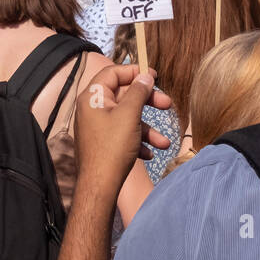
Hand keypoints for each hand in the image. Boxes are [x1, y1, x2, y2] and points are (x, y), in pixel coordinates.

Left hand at [75, 65, 172, 197]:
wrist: (99, 186)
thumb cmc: (111, 148)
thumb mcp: (129, 115)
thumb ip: (138, 92)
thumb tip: (145, 76)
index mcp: (93, 97)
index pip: (113, 73)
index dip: (134, 72)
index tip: (154, 76)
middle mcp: (93, 109)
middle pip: (124, 96)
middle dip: (148, 102)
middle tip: (167, 104)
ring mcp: (98, 127)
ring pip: (127, 119)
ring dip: (148, 129)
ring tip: (164, 142)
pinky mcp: (103, 143)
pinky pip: (123, 135)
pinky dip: (138, 141)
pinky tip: (149, 154)